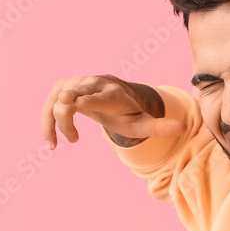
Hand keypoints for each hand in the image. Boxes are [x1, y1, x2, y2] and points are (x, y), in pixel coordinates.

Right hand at [40, 75, 185, 148]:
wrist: (115, 92)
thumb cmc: (129, 112)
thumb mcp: (145, 122)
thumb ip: (161, 126)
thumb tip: (183, 126)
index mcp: (112, 93)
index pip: (97, 95)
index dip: (84, 98)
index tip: (68, 103)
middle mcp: (92, 85)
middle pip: (72, 97)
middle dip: (64, 112)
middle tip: (71, 137)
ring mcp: (75, 85)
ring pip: (55, 101)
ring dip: (53, 123)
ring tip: (56, 145)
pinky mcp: (62, 88)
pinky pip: (48, 105)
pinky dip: (46, 122)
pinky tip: (50, 143)